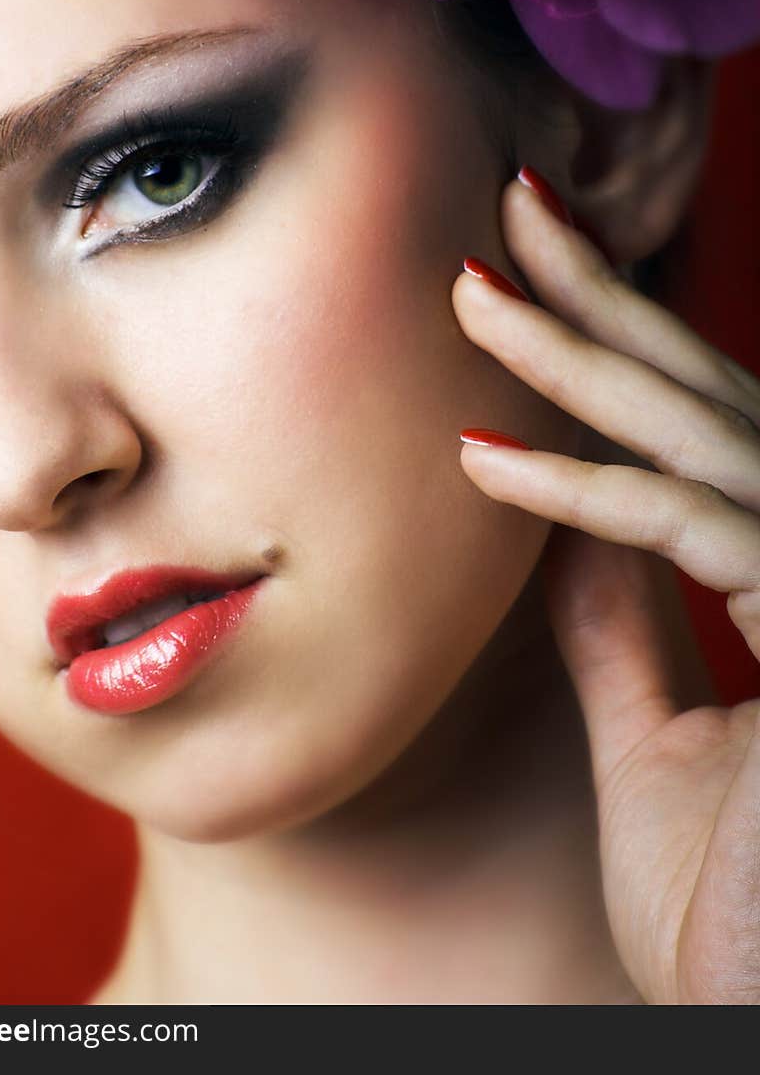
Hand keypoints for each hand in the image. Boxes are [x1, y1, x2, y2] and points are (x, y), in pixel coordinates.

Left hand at [452, 167, 759, 1005]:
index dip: (617, 356)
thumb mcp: (663, 744)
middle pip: (710, 399)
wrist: (759, 1028)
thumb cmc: (742, 921)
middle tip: (510, 211)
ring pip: (704, 437)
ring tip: (473, 291)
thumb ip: (625, 631)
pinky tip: (482, 455)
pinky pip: (695, 530)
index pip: (704, 439)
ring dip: (576, 362)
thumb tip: (565, 533)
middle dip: (606, 298)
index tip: (525, 291)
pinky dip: (585, 495)